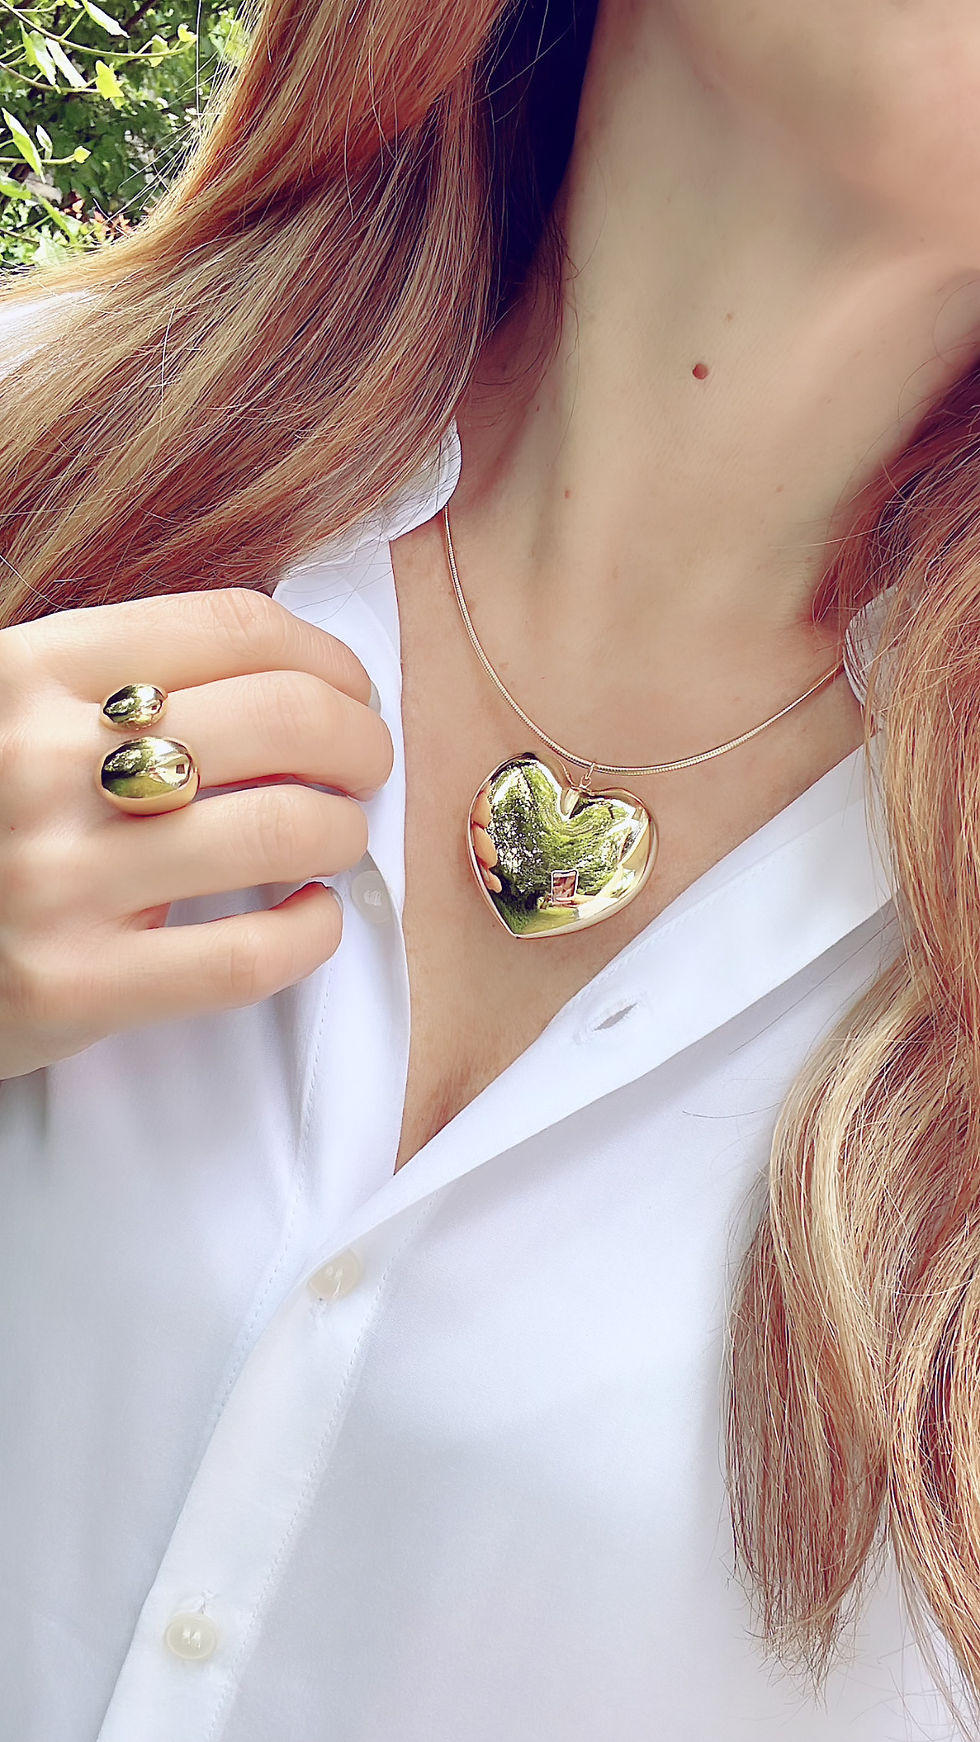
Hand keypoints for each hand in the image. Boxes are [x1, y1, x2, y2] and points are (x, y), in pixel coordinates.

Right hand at [0, 587, 392, 1077]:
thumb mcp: (6, 714)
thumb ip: (109, 683)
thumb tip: (284, 679)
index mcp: (26, 673)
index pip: (232, 626)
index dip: (325, 656)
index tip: (350, 689)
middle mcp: (42, 764)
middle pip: (282, 718)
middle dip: (360, 740)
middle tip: (366, 767)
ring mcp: (58, 879)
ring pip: (284, 830)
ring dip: (344, 832)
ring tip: (336, 840)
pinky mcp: (73, 985)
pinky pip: (248, 956)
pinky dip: (313, 934)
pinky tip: (310, 918)